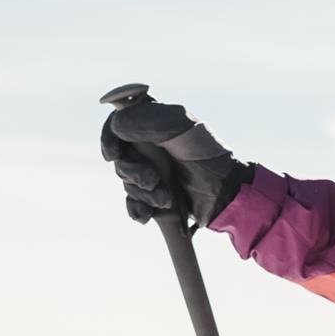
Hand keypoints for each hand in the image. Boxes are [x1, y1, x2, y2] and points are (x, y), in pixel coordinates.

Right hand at [100, 97, 247, 228]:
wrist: (225, 193)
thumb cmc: (207, 154)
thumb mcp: (180, 126)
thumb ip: (146, 120)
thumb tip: (116, 125)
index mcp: (150, 124)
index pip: (115, 125)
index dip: (109, 139)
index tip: (114, 155)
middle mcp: (147, 147)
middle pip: (120, 159)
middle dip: (134, 174)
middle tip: (154, 180)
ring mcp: (150, 171)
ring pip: (127, 183)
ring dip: (144, 194)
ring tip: (167, 197)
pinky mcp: (155, 194)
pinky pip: (133, 204)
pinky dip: (139, 210)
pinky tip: (149, 215)